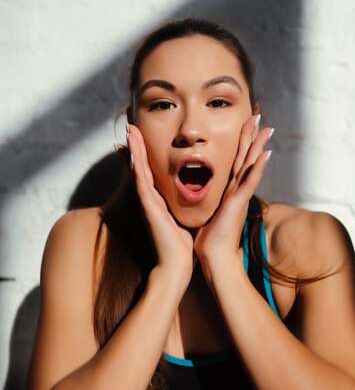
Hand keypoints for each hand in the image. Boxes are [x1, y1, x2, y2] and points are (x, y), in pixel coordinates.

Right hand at [125, 124, 193, 279]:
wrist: (177, 263)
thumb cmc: (181, 243)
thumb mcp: (181, 216)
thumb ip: (182, 204)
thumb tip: (190, 195)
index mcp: (158, 199)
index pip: (149, 170)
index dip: (143, 153)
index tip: (139, 135)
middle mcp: (149, 198)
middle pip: (139, 166)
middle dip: (135, 146)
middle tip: (129, 126)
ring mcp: (147, 203)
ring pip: (138, 171)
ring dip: (133, 151)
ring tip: (129, 132)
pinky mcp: (149, 209)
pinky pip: (141, 185)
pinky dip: (136, 170)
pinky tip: (133, 157)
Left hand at [194, 115, 272, 268]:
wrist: (213, 257)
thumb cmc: (209, 238)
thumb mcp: (208, 212)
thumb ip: (209, 200)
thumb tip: (200, 193)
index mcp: (229, 191)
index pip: (236, 161)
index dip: (241, 142)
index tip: (244, 125)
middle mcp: (237, 190)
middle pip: (246, 157)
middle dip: (251, 136)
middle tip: (258, 115)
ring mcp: (240, 196)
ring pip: (251, 165)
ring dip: (259, 146)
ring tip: (267, 128)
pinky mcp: (238, 204)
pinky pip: (249, 183)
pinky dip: (257, 169)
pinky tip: (265, 155)